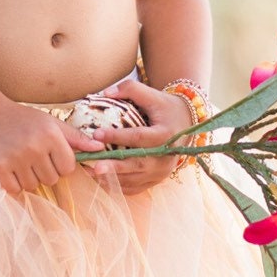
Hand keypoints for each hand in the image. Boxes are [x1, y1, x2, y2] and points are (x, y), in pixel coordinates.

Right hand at [0, 103, 104, 196]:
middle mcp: (34, 147)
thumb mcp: (51, 123)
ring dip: (28, 179)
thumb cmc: (24, 119)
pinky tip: (10, 170)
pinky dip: (13, 184)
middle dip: (44, 173)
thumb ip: (76, 138)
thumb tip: (100, 148)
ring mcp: (15, 158)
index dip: (61, 166)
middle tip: (33, 159)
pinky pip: (14, 189)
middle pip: (51, 180)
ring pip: (33, 186)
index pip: (68, 168)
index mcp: (51, 135)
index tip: (50, 158)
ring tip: (21, 162)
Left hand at [89, 77, 198, 195]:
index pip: (139, 137)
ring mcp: (162, 172)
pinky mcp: (157, 180)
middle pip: (138, 163)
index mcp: (165, 134)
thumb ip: (130, 89)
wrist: (186, 124)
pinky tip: (100, 180)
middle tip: (94, 166)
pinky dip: (118, 186)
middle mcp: (166, 157)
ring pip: (135, 178)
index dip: (117, 136)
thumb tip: (105, 93)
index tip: (96, 133)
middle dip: (115, 167)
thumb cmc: (166, 108)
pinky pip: (136, 188)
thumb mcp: (153, 94)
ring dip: (112, 178)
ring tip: (90, 172)